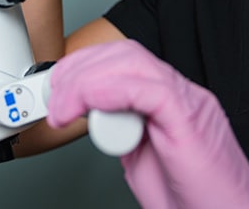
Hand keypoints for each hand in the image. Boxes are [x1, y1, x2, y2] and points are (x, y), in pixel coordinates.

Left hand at [48, 40, 248, 208]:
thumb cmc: (194, 199)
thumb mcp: (142, 158)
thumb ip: (122, 132)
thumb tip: (93, 118)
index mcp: (168, 99)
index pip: (123, 59)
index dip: (84, 66)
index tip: (56, 89)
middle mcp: (180, 92)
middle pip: (124, 53)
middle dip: (79, 69)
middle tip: (54, 100)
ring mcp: (189, 100)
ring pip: (132, 63)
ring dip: (87, 82)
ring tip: (65, 109)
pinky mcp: (191, 117)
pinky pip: (147, 88)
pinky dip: (110, 92)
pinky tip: (90, 108)